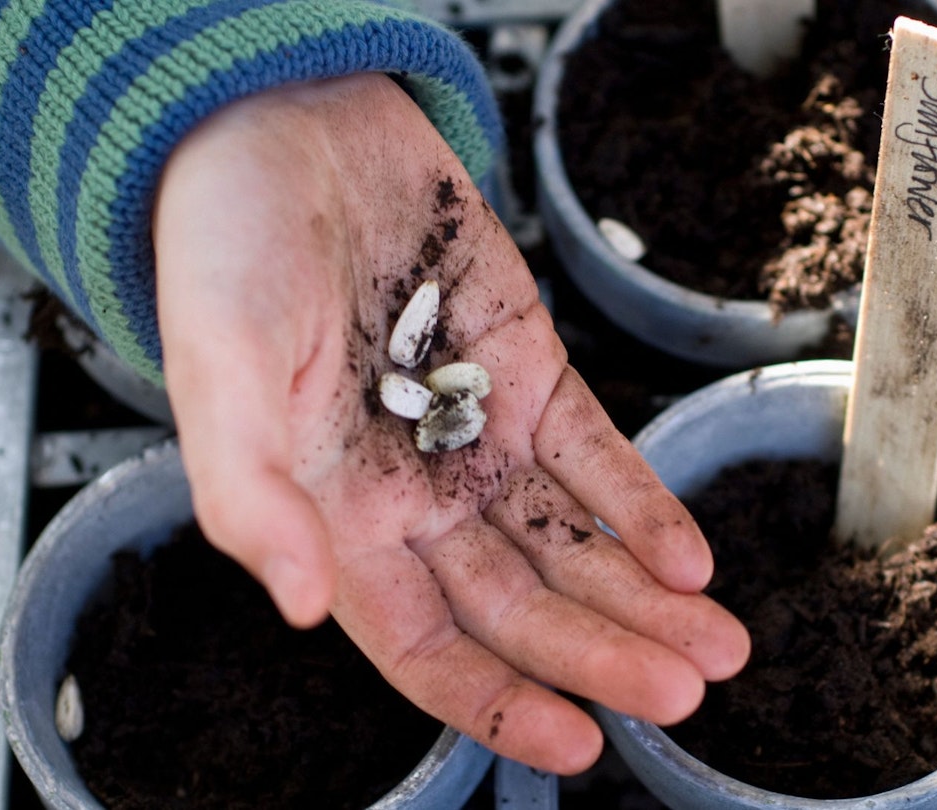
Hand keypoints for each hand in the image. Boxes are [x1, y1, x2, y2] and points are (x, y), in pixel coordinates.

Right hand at [153, 73, 748, 773]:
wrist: (289, 127)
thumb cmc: (229, 247)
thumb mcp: (220, 371)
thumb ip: (250, 495)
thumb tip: (303, 608)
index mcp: (336, 519)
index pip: (427, 645)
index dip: (498, 701)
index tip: (579, 743)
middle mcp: (415, 495)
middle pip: (521, 604)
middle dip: (602, 652)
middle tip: (684, 688)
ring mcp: (481, 435)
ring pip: (571, 543)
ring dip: (642, 597)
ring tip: (717, 643)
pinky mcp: (531, 372)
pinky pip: (596, 457)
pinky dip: (642, 506)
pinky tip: (689, 557)